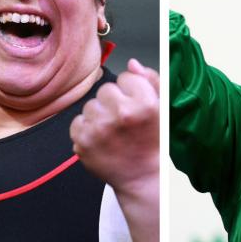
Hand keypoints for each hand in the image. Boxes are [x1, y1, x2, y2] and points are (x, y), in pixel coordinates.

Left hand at [70, 58, 158, 191]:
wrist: (143, 177)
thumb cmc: (154, 143)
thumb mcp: (163, 109)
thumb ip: (151, 81)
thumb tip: (132, 63)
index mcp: (144, 103)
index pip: (126, 77)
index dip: (132, 91)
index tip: (136, 107)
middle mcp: (121, 114)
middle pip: (106, 89)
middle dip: (113, 102)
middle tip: (124, 122)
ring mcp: (100, 128)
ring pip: (90, 105)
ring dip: (99, 115)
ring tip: (113, 132)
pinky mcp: (83, 141)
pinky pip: (78, 121)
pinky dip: (87, 129)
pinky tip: (102, 140)